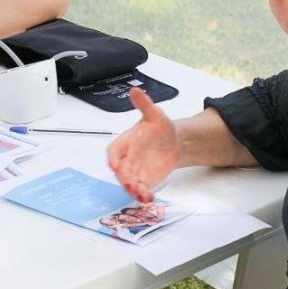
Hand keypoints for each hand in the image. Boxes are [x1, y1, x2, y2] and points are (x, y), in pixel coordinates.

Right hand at [107, 88, 180, 202]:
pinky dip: (143, 195)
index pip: (114, 151)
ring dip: (133, 190)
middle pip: (120, 170)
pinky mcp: (144, 181)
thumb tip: (135, 90)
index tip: (115, 164)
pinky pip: (140, 190)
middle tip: (129, 183)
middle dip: (124, 177)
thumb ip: (144, 104)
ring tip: (141, 194)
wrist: (173, 143)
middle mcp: (127, 158)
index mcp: (125, 142)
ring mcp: (135, 171)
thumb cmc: (160, 128)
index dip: (113, 158)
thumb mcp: (154, 114)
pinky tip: (149, 198)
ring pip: (129, 183)